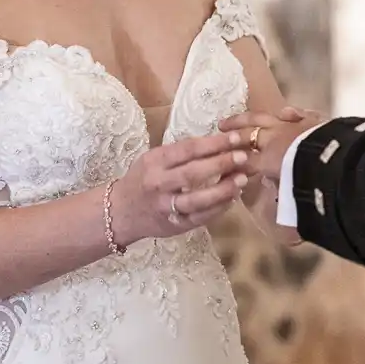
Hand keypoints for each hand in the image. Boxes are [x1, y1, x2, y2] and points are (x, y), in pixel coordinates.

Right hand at [109, 130, 256, 244]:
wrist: (120, 212)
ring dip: (223, 189)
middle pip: (193, 173)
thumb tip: (217, 143)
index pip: (188, 149)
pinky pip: (200, 218)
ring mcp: (166, 207)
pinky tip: (232, 198)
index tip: (236, 138)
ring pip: (197, 199)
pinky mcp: (174, 225)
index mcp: (154, 162)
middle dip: (221, 164)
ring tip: (242, 179)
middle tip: (243, 157)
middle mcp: (159, 184)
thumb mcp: (152, 159)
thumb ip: (179, 153)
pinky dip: (218, 208)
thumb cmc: (142, 179)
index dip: (214, 143)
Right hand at [218, 105, 322, 199]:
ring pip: (265, 117)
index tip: (224, 161)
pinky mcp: (310, 120)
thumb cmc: (308, 178)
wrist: (331, 159)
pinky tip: (284, 112)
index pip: (245, 159)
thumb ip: (279, 191)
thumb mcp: (289, 189)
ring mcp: (291, 125)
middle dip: (233, 131)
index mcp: (267, 158)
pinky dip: (288, 113)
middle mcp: (274, 138)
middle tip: (221, 127)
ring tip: (241, 117)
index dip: (233, 160)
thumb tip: (273, 189)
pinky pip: (297, 113)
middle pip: (248, 132)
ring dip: (250, 117)